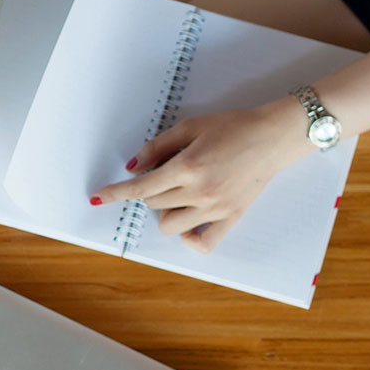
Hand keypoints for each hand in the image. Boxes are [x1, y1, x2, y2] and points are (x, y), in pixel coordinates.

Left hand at [92, 99, 313, 252]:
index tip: (97, 198)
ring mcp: (216, 209)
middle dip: (151, 190)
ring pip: (170, 225)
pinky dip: (190, 237)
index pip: (140, 188)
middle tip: (167, 172)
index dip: (115, 194)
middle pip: (153, 204)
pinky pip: (203, 243)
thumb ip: (158, 147)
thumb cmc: (233, 127)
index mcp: (187, 167)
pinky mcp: (231, 218)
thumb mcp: (190, 126)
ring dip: (165, 212)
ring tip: (179, 194)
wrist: (272, 137)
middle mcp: (200, 192)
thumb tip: (134, 167)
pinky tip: (189, 222)